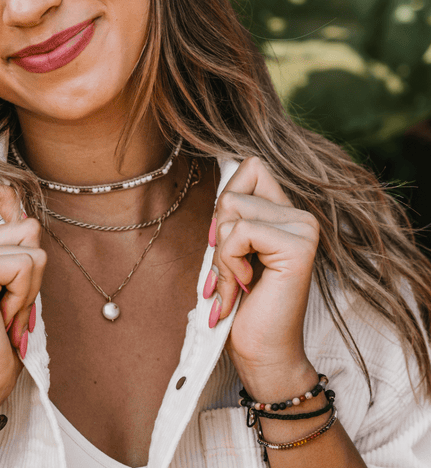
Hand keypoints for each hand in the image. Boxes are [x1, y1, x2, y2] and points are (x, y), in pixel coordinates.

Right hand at [0, 178, 45, 416]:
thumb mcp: (10, 284)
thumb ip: (13, 247)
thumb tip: (26, 212)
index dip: (3, 194)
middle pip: (28, 227)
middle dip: (32, 272)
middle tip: (8, 304)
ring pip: (32, 247)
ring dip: (29, 288)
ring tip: (4, 312)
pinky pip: (26, 265)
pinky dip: (24, 297)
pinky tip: (1, 318)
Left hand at [206, 157, 319, 393]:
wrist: (262, 354)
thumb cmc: (242, 306)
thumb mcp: (229, 251)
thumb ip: (231, 216)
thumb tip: (220, 170)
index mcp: (286, 213)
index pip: (250, 166)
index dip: (225, 201)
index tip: (223, 241)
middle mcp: (301, 216)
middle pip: (232, 192)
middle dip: (217, 235)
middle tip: (231, 272)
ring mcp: (303, 229)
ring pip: (231, 210)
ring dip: (220, 256)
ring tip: (236, 285)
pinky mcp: (298, 247)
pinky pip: (239, 233)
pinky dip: (228, 263)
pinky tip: (245, 289)